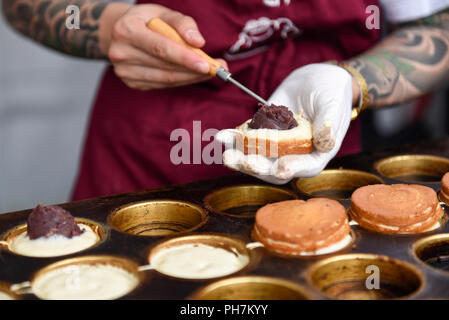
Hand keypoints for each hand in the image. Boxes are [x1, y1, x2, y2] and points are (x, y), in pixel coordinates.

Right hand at [105, 4, 226, 89]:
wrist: (119, 33)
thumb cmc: (146, 20)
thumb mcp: (162, 12)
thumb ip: (182, 23)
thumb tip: (199, 41)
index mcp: (127, 30)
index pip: (161, 48)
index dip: (185, 58)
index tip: (207, 65)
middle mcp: (121, 53)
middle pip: (165, 66)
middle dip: (195, 70)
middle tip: (219, 69)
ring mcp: (125, 71)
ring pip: (166, 79)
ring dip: (191, 78)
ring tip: (211, 72)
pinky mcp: (132, 83)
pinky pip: (163, 84)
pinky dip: (181, 81)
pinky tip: (193, 75)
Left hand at [216, 63, 353, 183]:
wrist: (316, 78)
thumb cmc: (332, 92)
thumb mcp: (333, 104)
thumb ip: (329, 123)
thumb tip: (326, 143)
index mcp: (315, 154)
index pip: (304, 167)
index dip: (293, 169)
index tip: (281, 168)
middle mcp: (293, 155)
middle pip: (274, 168)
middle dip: (258, 166)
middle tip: (243, 161)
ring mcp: (275, 146)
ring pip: (256, 158)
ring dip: (240, 158)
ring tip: (226, 153)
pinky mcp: (262, 133)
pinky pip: (246, 140)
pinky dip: (234, 139)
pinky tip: (222, 136)